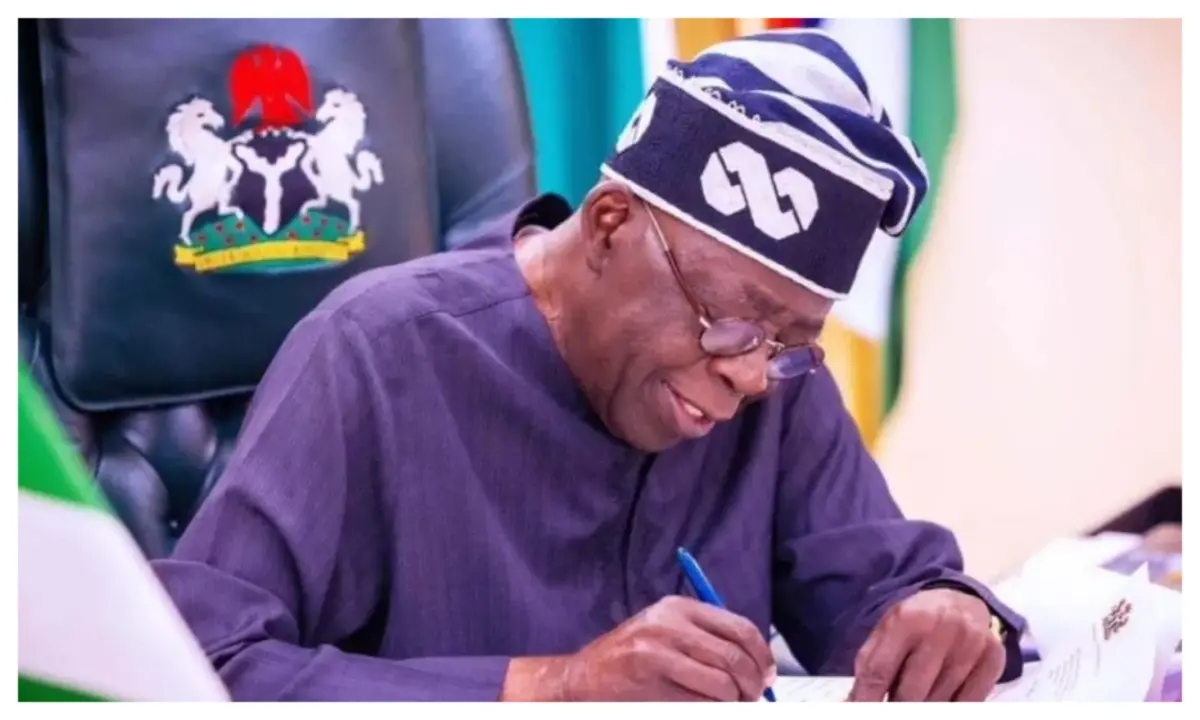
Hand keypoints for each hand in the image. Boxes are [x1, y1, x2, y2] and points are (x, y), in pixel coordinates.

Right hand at [501, 596, 775, 700]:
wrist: (581, 679)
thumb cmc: (630, 659)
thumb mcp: (666, 633)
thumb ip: (707, 640)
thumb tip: (759, 665)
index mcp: (678, 608)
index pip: (740, 629)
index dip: (762, 656)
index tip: (767, 675)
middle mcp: (668, 624)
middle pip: (735, 657)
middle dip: (753, 685)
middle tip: (753, 698)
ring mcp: (657, 652)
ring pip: (722, 685)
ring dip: (732, 702)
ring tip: (725, 705)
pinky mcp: (649, 681)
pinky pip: (700, 704)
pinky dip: (710, 710)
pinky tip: (701, 708)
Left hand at [848, 589, 1005, 701]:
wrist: (961, 601)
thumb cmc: (916, 622)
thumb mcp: (887, 631)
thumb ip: (869, 666)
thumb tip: (853, 703)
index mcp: (907, 619)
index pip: (880, 671)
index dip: (867, 699)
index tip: (862, 712)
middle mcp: (941, 629)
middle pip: (911, 692)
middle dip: (897, 706)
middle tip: (893, 705)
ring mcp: (971, 644)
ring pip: (940, 701)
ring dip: (925, 705)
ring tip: (917, 697)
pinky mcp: (993, 658)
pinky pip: (969, 702)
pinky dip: (951, 706)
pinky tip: (941, 698)